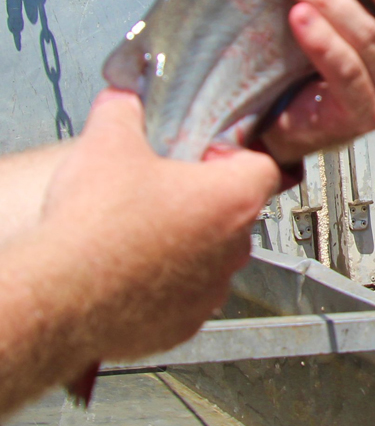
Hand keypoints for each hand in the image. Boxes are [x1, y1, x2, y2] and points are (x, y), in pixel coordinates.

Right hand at [36, 89, 280, 359]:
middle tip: (164, 191)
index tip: (204, 156)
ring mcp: (213, 289)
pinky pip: (188, 295)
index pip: (264, 166)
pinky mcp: (186, 323)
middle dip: (206, 200)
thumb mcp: (107, 144)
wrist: (60, 296)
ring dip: (189, 244)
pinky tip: (132, 270)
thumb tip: (124, 101)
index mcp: (233, 198)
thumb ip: (125, 110)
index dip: (233, 156)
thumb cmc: (94, 227)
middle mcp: (235, 247)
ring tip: (141, 233)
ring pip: (214, 256)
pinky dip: (168, 284)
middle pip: (237, 211)